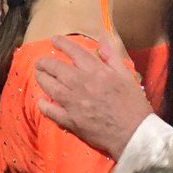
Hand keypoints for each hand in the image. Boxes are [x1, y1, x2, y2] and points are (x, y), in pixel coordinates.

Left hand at [35, 32, 152, 158]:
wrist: (133, 133)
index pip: (74, 52)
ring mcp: (73, 103)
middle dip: (45, 62)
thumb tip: (101, 39)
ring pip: (50, 87)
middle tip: (40, 62)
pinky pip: (50, 111)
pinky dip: (43, 105)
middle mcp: (81, 84)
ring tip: (38, 75)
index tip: (53, 39)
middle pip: (56, 68)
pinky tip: (41, 101)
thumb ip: (112, 57)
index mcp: (96, 72)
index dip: (62, 43)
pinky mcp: (70, 120)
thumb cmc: (133, 104)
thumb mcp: (126, 76)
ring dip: (42, 79)